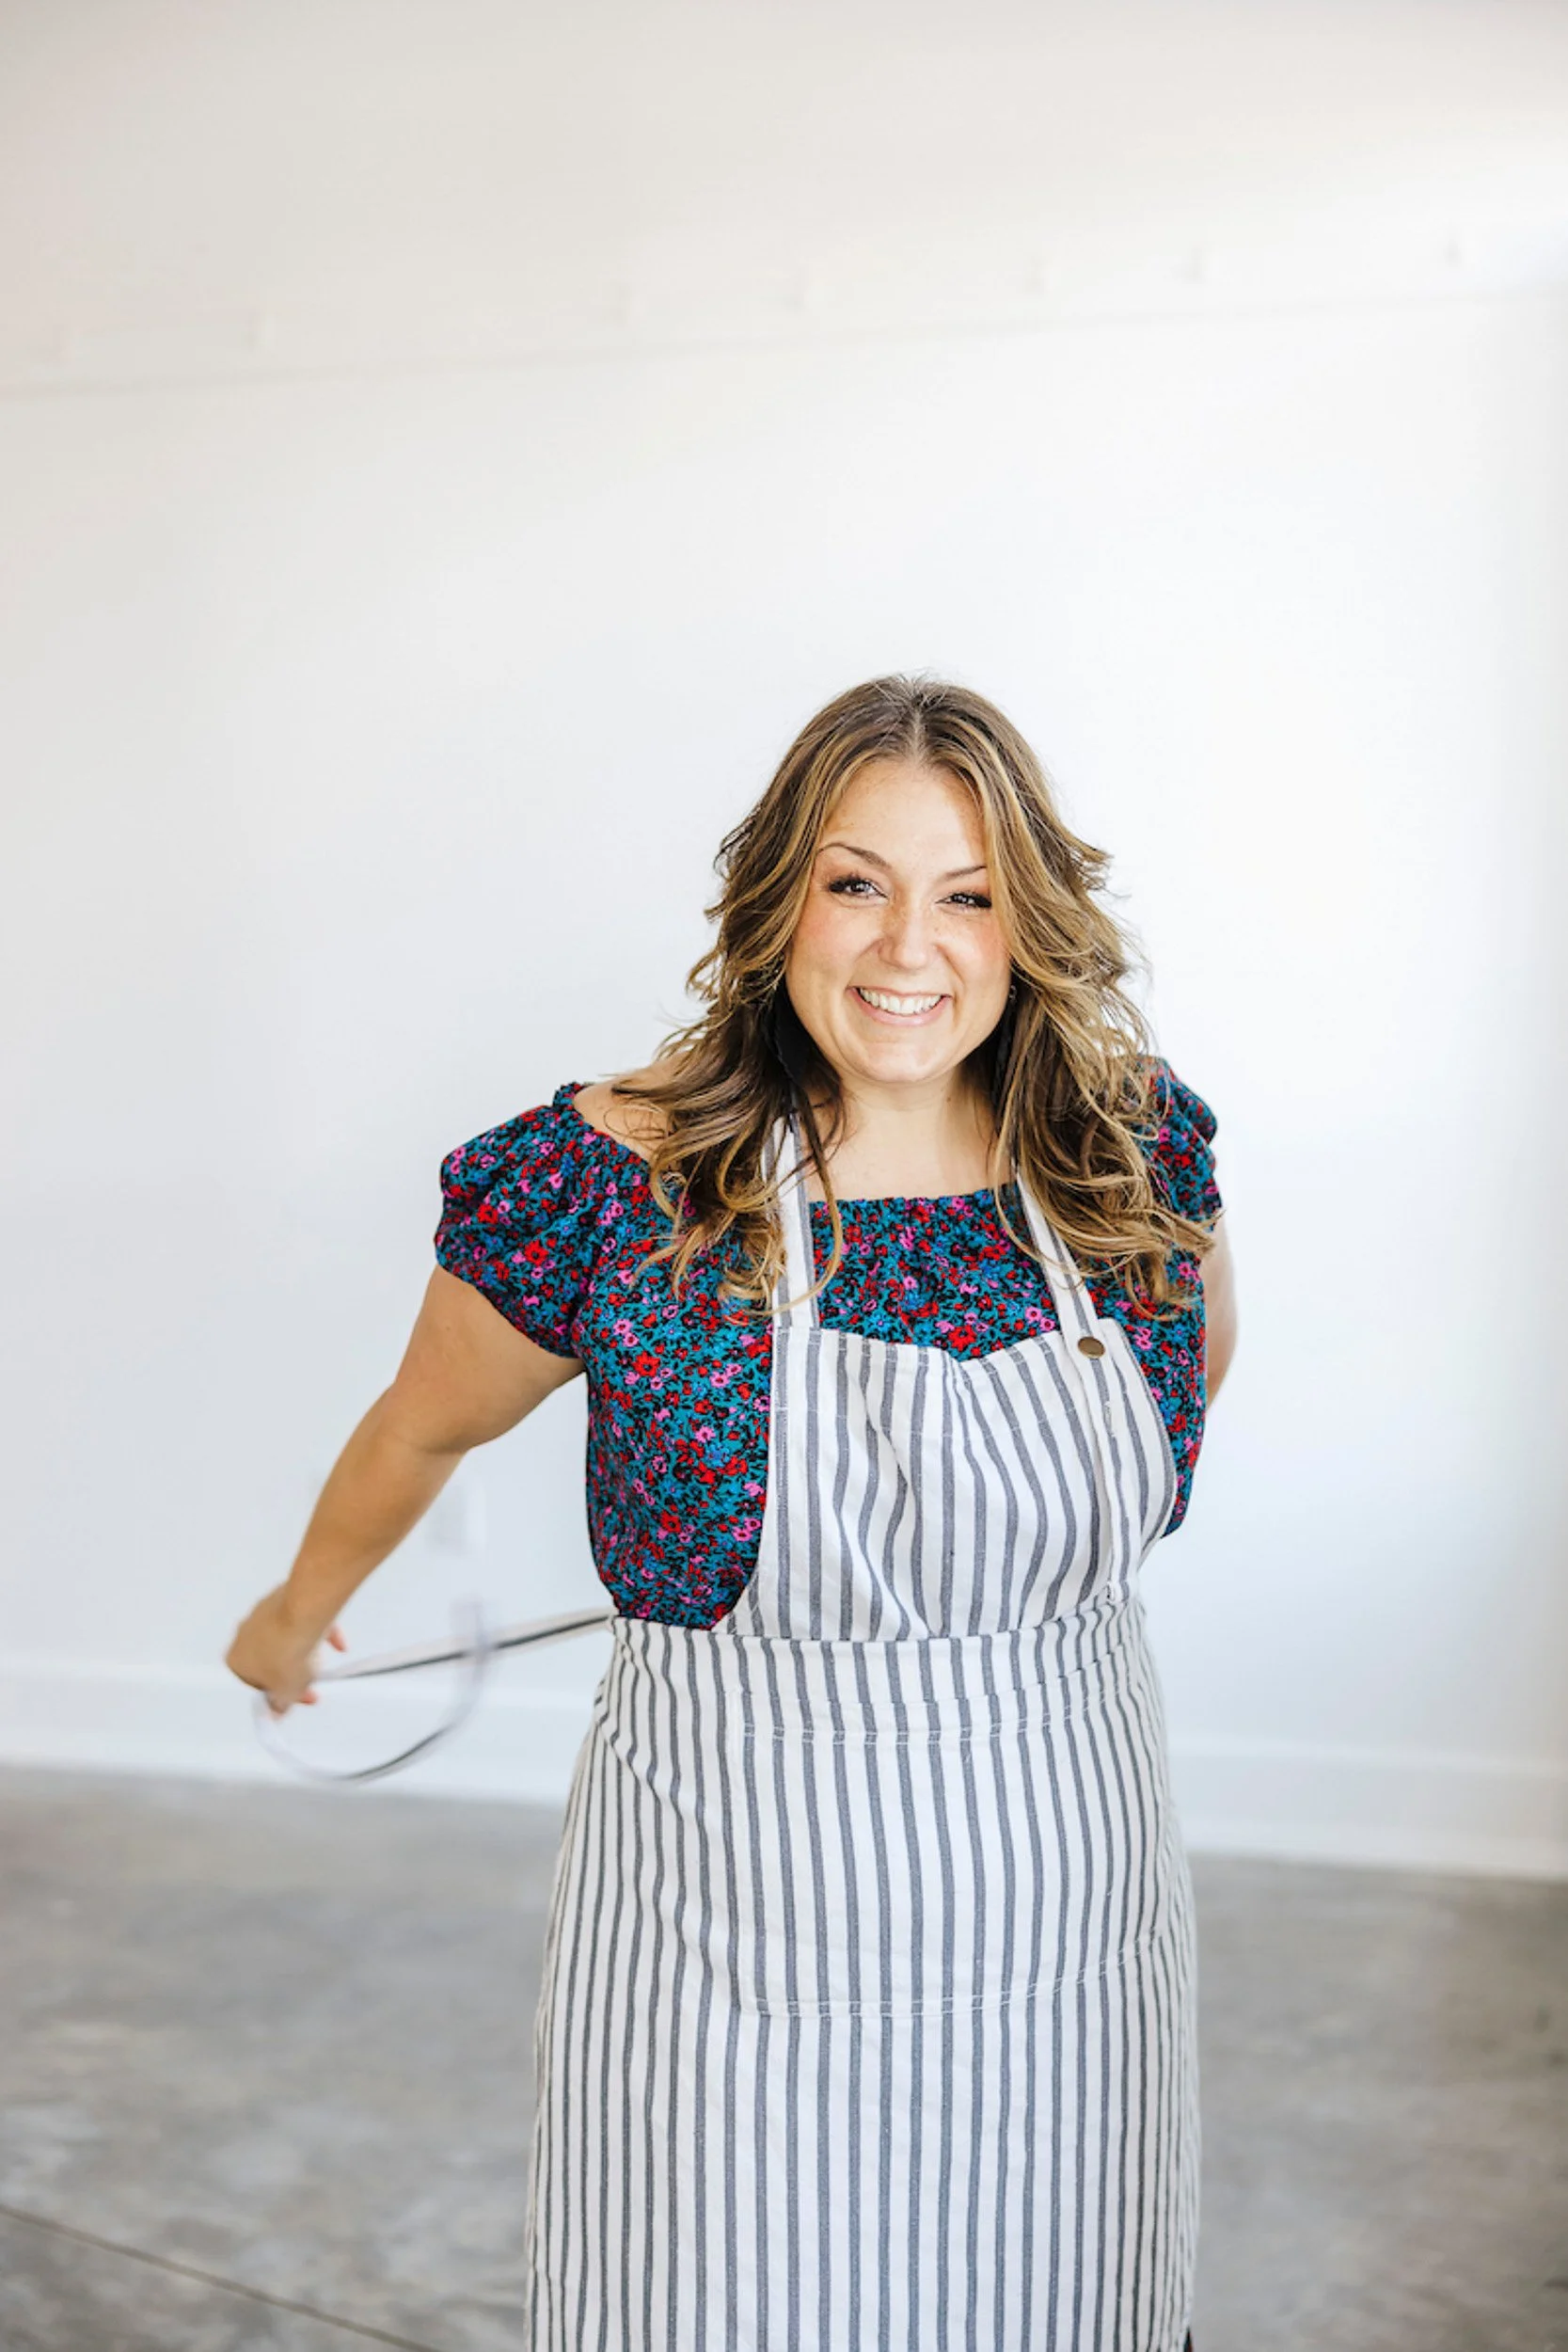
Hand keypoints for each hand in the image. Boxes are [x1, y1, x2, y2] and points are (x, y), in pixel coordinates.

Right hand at [224, 1586, 346, 1716]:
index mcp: (236, 1660)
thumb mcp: (286, 1693)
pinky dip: (318, 1632)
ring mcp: (263, 1614)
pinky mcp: (284, 1599)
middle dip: (291, 1671)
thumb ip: (280, 1705)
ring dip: (303, 1651)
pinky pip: (302, 1620)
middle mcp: (244, 1634)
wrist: (304, 1614)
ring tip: (319, 1660)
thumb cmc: (288, 1651)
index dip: (276, 1695)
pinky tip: (336, 1642)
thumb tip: (277, 1711)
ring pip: (285, 1639)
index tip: (292, 1699)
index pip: (254, 1684)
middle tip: (310, 1681)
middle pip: (270, 1660)